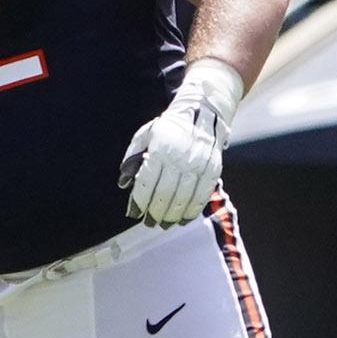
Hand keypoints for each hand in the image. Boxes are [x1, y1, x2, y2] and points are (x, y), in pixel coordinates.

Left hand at [117, 89, 231, 226]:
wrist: (203, 113)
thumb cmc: (168, 128)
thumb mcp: (144, 136)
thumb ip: (132, 158)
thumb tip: (123, 183)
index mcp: (160, 150)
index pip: (146, 183)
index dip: (139, 201)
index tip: (133, 213)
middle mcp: (180, 159)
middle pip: (164, 195)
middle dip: (155, 212)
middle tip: (149, 222)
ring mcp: (198, 165)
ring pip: (183, 199)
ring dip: (172, 215)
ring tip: (164, 224)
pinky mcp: (213, 170)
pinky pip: (202, 196)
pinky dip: (192, 211)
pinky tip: (183, 219)